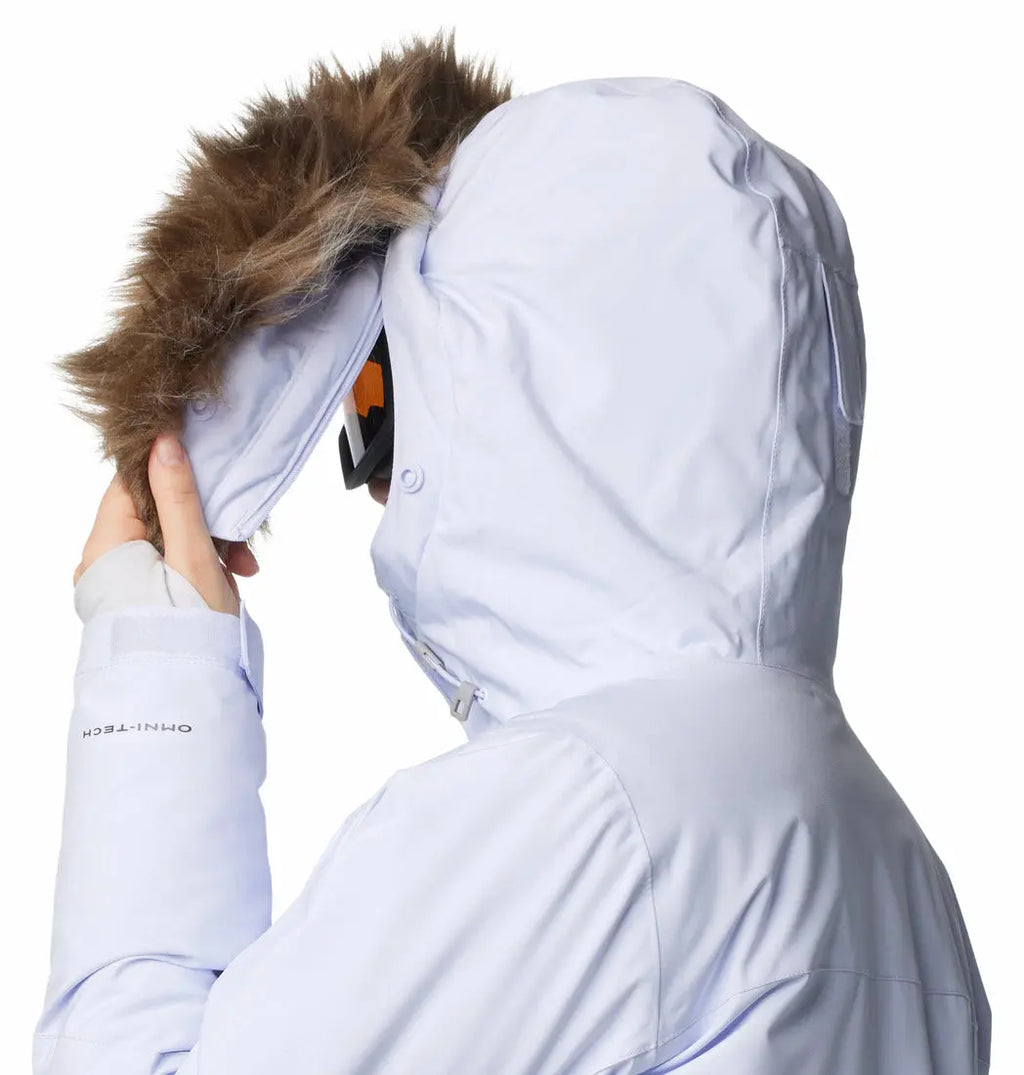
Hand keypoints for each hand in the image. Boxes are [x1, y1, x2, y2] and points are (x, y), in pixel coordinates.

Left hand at [73, 433, 258, 615]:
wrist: (187, 694)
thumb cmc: (188, 628)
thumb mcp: (192, 554)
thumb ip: (178, 497)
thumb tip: (163, 444)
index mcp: (107, 546)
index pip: (131, 483)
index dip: (170, 471)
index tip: (207, 468)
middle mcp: (105, 561)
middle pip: (155, 511)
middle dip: (204, 520)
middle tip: (240, 542)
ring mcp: (121, 582)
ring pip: (169, 538)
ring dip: (209, 545)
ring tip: (240, 568)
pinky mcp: (139, 597)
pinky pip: (170, 563)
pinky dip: (201, 565)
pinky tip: (229, 578)